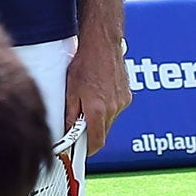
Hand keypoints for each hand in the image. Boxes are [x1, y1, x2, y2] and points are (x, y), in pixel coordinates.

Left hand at [66, 31, 130, 153]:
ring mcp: (122, 102)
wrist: (102, 44)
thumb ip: (71, 114)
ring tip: (89, 99)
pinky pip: (116, 109)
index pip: (97, 142)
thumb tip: (68, 131)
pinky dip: (107, 106)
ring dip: (100, 117)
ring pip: (110, 120)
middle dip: (92, 131)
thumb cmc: (84, 63)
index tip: (81, 151)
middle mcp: (113, 108)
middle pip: (103, 132)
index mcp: (97, 110)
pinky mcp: (127, 95)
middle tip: (79, 122)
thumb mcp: (71, 90)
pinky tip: (99, 92)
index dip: (88, 150)